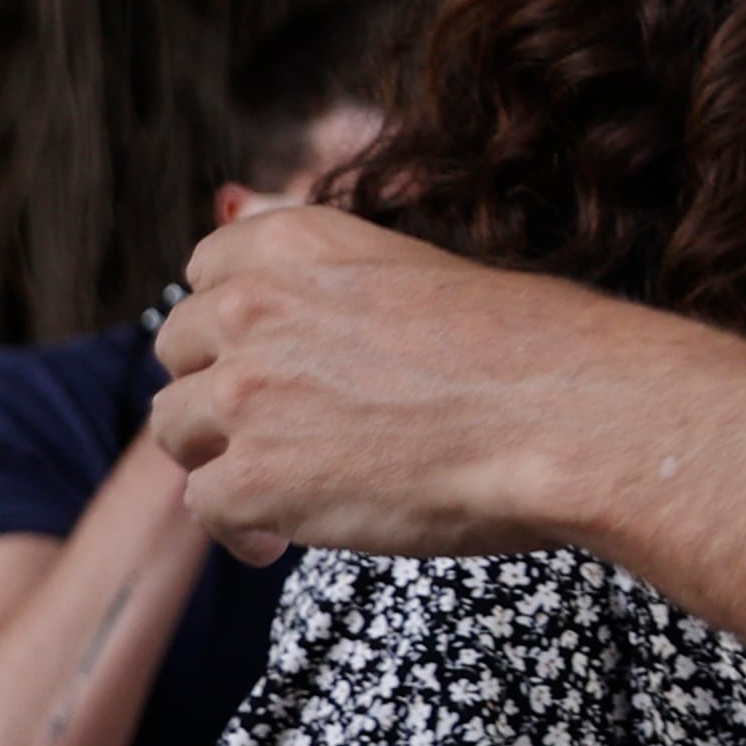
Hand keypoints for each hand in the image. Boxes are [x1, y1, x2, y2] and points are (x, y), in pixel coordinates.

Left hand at [151, 209, 632, 562]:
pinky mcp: (253, 481)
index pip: (206, 272)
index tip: (268, 358)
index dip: (235, 324)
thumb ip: (316, 259)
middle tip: (280, 432)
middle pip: (181, 352)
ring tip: (284, 489)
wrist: (568, 416)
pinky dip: (241, 530)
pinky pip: (206, 508)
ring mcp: (245, 396)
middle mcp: (253, 307)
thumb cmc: (528, 348)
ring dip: (224, 458)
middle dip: (221, 391)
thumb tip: (234, 202)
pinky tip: (280, 543)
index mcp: (297, 243)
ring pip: (177, 430)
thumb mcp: (413, 266)